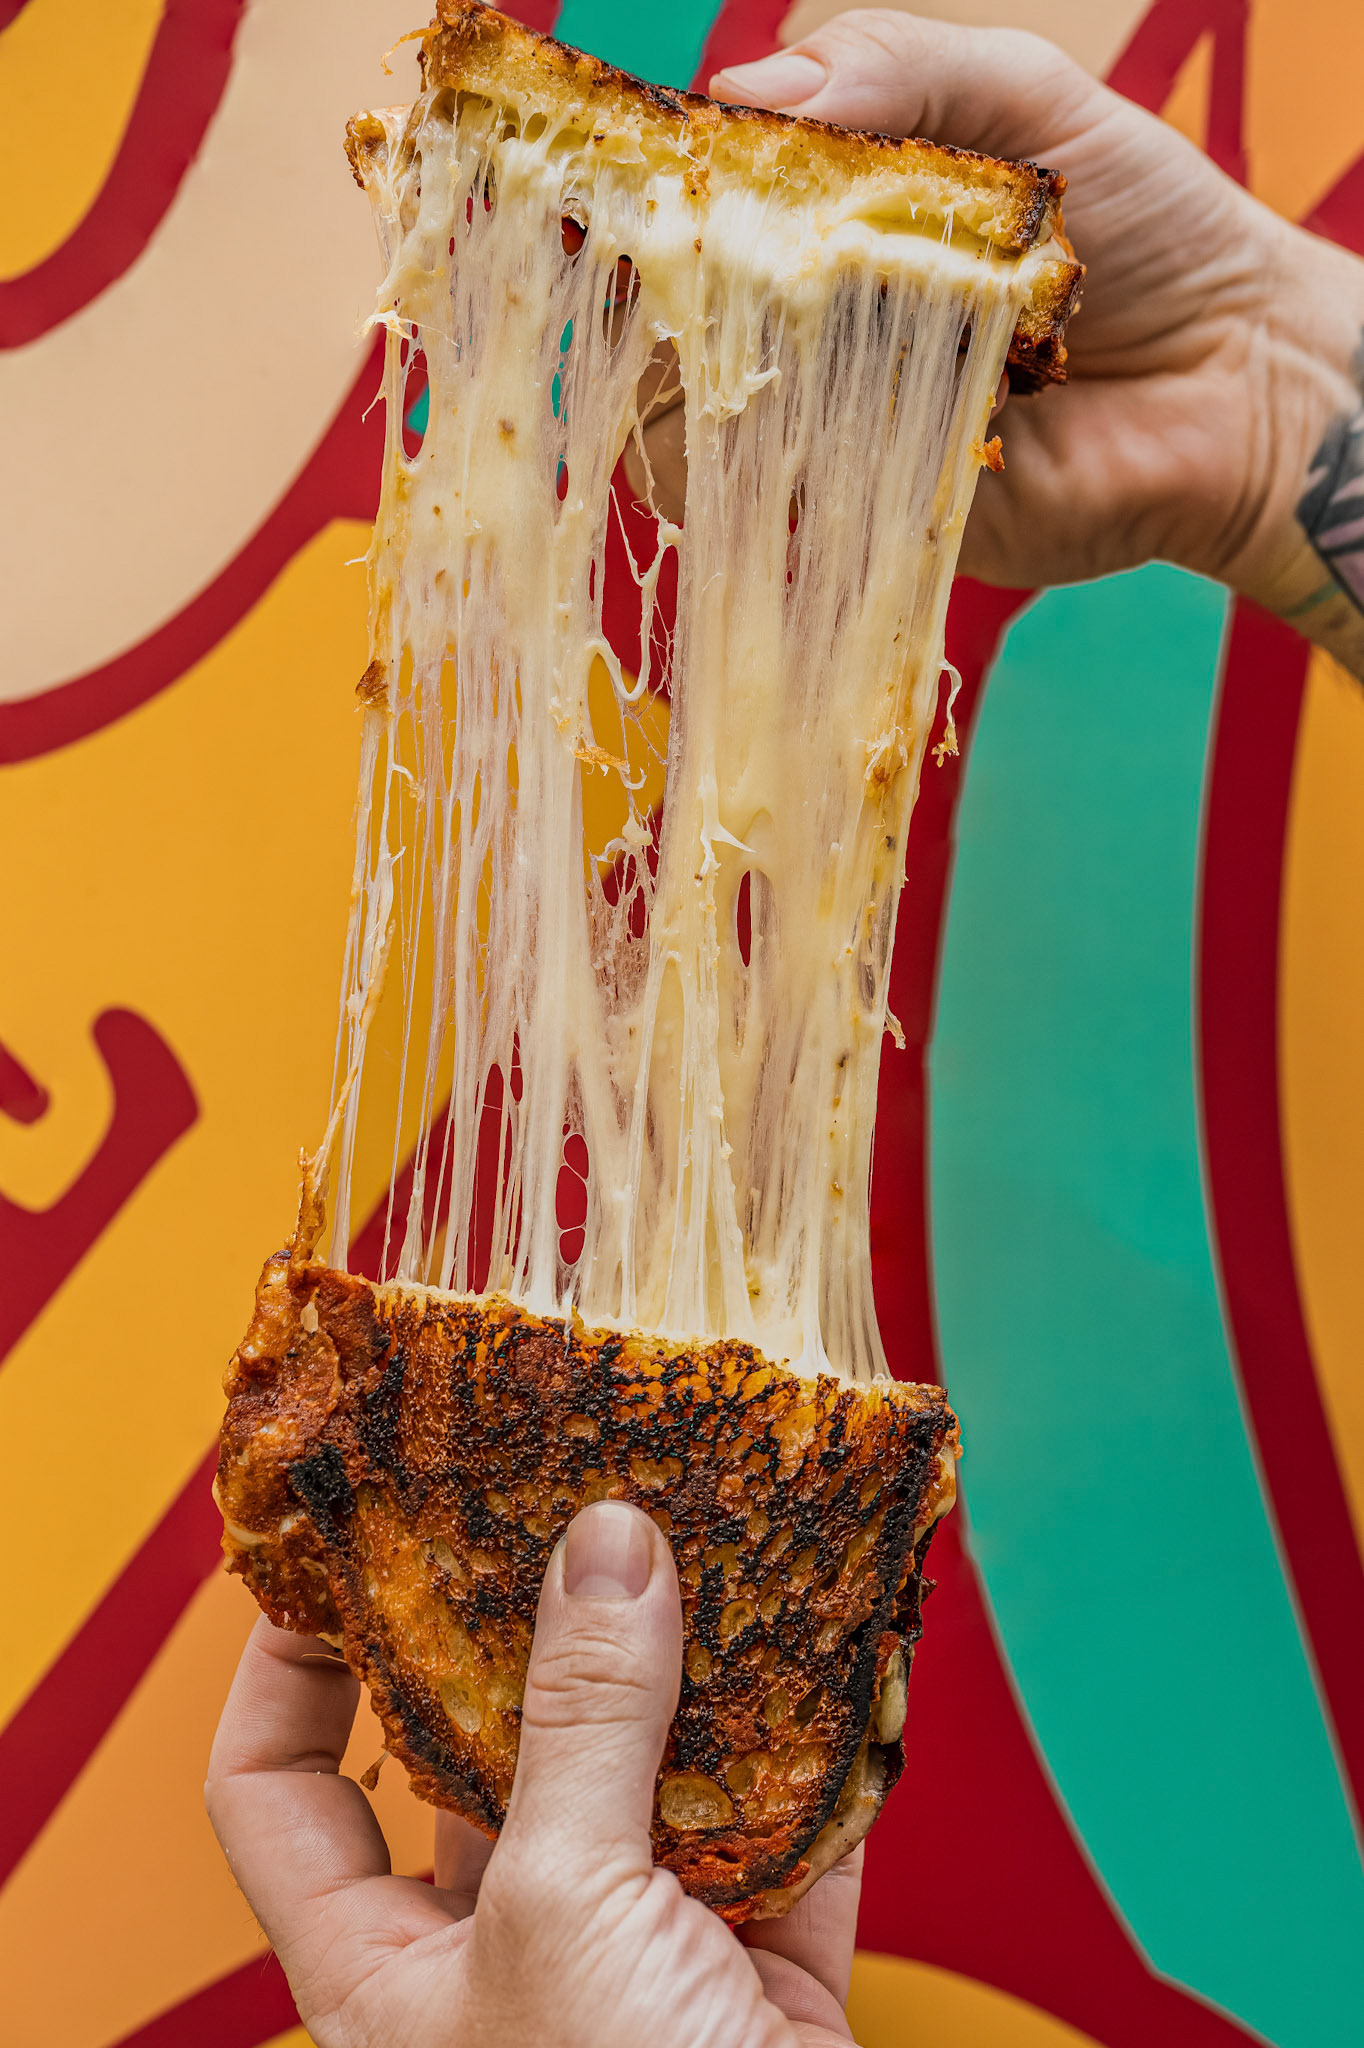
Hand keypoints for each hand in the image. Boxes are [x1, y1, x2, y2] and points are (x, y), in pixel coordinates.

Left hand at [206, 1502, 860, 2046]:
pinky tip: (827, 1650)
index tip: (339, 1551)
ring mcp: (634, 1960)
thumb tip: (603, 1550)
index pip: (283, 1787)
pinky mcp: (759, 1975)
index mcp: (385, 1971)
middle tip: (556, 1508)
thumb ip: (584, 1723)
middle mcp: (501, 1954)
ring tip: (694, 1545)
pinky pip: (783, 1829)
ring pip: (644, 1778)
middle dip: (531, 1633)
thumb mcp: (562, 1914)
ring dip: (685, 1673)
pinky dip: (813, 1745)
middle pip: (489, 1753)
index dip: (290, 1663)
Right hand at [711, 9, 1363, 640]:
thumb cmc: (1151, 226)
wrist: (1239, 375)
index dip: (646, 200)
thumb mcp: (1029, 101)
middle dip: (655, 292)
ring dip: (687, 378)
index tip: (613, 183)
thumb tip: (748, 89)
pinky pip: (766, 505)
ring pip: (693, 420)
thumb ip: (899, 70)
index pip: (704, 214)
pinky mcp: (867, 515)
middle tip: (672, 263)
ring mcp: (837, 427)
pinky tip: (765, 417)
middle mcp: (823, 328)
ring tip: (731, 337)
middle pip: (675, 321)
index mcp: (842, 224)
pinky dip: (743, 467)